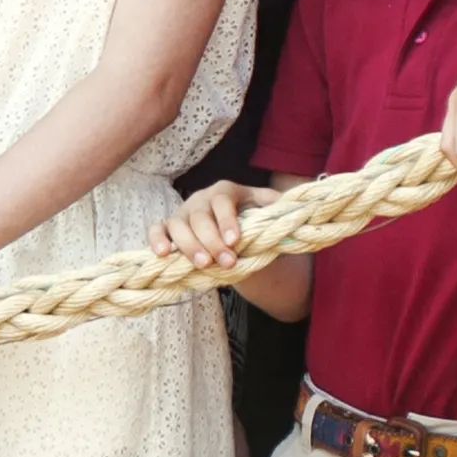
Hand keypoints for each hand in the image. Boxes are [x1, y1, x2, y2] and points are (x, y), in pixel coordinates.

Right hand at [155, 179, 272, 270]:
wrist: (234, 232)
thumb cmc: (251, 220)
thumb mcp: (267, 210)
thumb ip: (279, 208)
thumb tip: (299, 206)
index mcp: (224, 191)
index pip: (222, 201)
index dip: (227, 220)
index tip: (235, 241)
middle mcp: (200, 199)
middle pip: (200, 217)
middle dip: (212, 241)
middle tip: (226, 262)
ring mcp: (182, 213)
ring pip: (178, 225)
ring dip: (189, 245)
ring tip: (203, 264)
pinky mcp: (168, 227)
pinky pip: (156, 229)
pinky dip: (157, 240)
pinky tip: (164, 254)